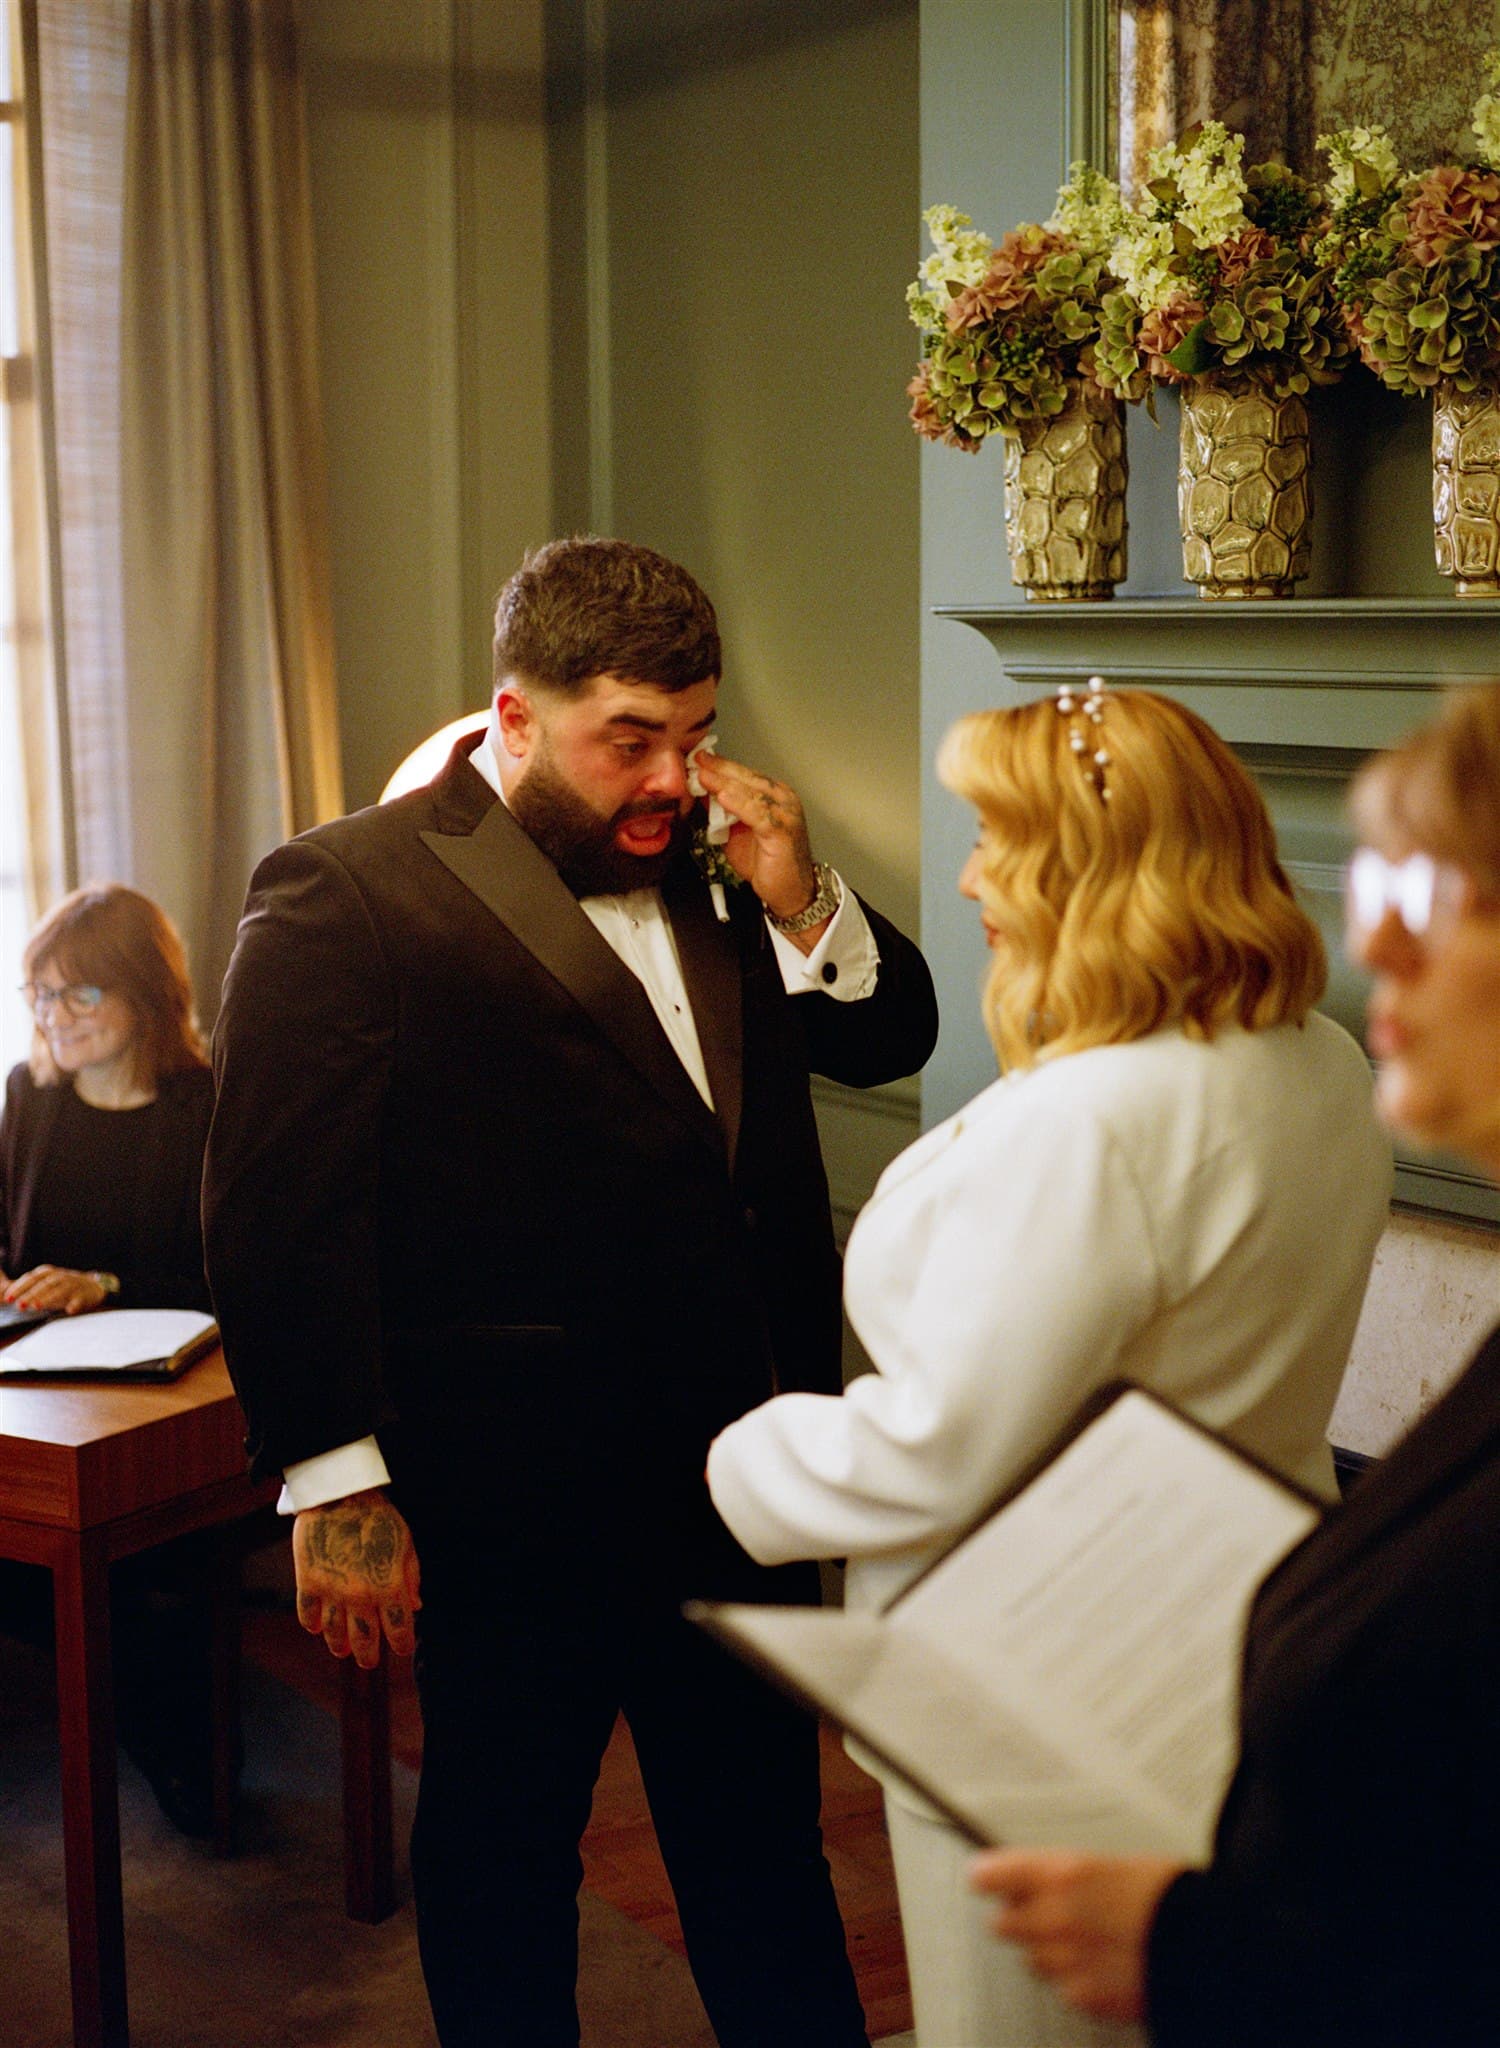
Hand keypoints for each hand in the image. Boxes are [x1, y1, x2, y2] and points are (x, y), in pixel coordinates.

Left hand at [2, 1264, 110, 1313]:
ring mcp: (72, 1285)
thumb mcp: (45, 1283)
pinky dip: (75, 1304)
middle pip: (43, 1284)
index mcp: (47, 1273)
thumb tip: (5, 1296)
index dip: (19, 1288)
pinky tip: (69, 1310)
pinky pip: (79, 1299)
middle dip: (31, 1294)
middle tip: (20, 1305)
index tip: (8, 1298)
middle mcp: (59, 1276)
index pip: (31, 1278)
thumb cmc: (63, 1287)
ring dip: (49, 1298)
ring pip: (60, 1290)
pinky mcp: (84, 1294)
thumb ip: (27, 1288)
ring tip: (37, 1306)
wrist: (93, 1286)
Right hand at [292, 1488, 421, 1667]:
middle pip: (365, 1640)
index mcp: (389, 1587)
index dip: (401, 1644)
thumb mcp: (406, 1544)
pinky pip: (308, 1615)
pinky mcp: (308, 1581)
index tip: (401, 1648)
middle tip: (368, 1661)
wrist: (341, 1494)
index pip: (399, 1630)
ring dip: (339, 1646)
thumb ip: (411, 1578)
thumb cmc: (379, 1517)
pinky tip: (318, 1627)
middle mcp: (361, 1595)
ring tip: (342, 1650)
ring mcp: (332, 1591)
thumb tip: (415, 1607)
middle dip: (368, 1656)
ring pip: (334, 1634)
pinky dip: (313, 1625)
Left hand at [692, 752, 823, 933]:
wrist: (789, 891)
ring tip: (704, 776)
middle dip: (720, 768)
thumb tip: (701, 793)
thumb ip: (722, 812)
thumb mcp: (736, 831)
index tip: (698, 757)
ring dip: (726, 782)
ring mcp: (785, 813)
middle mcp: (782, 799)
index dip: (721, 766)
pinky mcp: (783, 830)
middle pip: (747, 777)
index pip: (744, 774)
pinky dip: (739, 804)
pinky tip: (723, 797)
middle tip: (698, 760)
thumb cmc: (767, 862)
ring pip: (752, 791)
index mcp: (773, 795)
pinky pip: (758, 813)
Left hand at [969, 1848, 1183, 2023]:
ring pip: (1032, 1960)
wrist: (1211, 1949)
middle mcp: (1056, 1917)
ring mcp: (1067, 1962)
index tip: (984, 1879)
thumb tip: (1047, 1881)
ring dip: (1048, 1952)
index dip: (988, 1878)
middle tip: (1048, 1912)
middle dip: (1021, 1919)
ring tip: (1086, 1942)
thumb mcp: (1117, 1864)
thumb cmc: (1174, 1898)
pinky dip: (1076, 1981)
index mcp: (1063, 1874)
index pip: (992, 1876)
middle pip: (1003, 1924)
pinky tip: (1105, 1968)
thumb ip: (1071, 1876)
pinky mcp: (1085, 1998)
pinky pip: (1063, 1989)